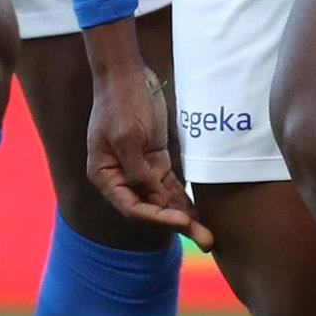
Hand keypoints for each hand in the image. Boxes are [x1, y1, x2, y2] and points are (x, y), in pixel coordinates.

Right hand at [82, 34, 207, 245]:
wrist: (128, 74)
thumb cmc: (121, 102)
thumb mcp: (128, 137)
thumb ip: (139, 170)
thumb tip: (156, 199)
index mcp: (105, 175)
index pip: (132, 206)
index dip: (158, 217)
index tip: (182, 221)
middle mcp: (120, 178)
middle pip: (151, 209)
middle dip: (178, 226)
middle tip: (207, 241)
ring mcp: (140, 170)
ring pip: (164, 202)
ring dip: (186, 218)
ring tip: (210, 237)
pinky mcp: (155, 161)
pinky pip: (171, 187)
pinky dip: (186, 200)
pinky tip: (203, 215)